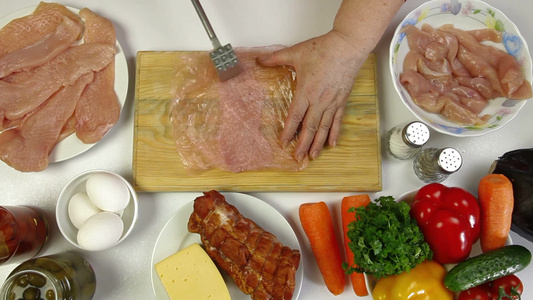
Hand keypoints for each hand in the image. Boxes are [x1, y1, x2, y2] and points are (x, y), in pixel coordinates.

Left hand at [258, 30, 366, 160]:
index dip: (289, 131)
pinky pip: (337, 120)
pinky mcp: (342, 100)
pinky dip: (334, 133)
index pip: (295, 116)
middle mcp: (319, 101)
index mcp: (306, 91)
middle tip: (297, 158)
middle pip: (309, 127)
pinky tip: (332, 144)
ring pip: (324, 127)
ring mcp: (332, 102)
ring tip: (312, 156)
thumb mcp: (296, 52)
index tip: (284, 144)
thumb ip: (276, 58)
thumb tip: (259, 59)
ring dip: (318, 143)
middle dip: (303, 144)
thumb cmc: (323, 49)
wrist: (348, 46)